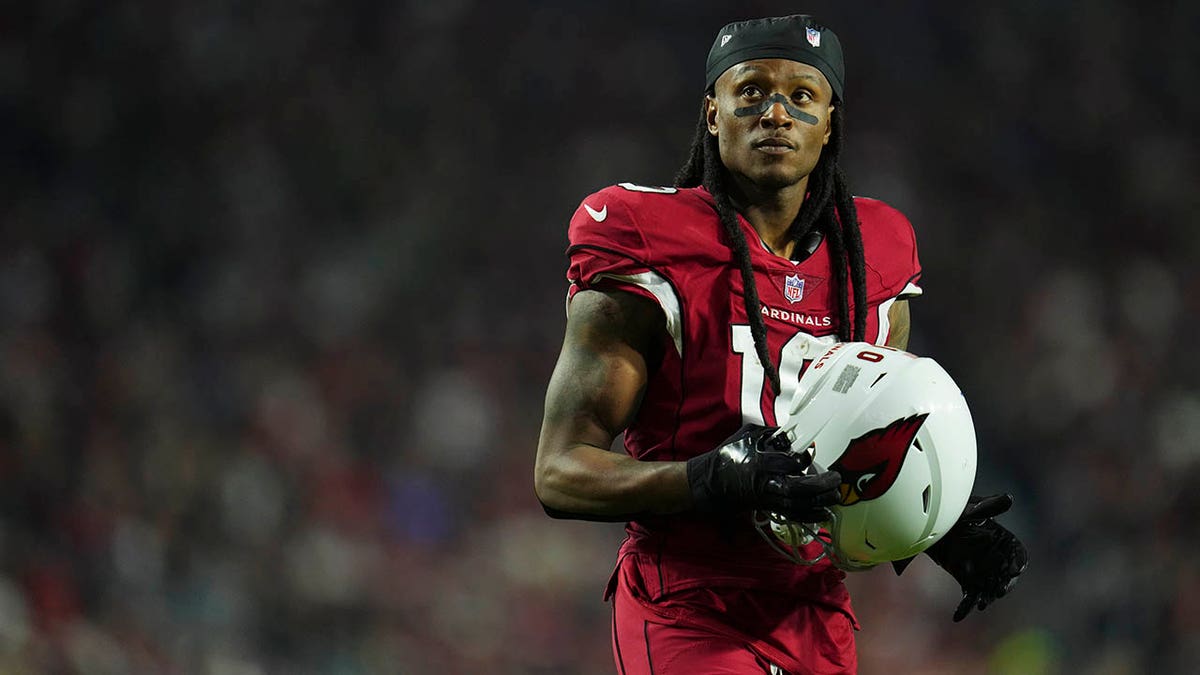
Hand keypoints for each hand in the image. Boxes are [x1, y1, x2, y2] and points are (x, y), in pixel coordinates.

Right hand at [686, 424, 841, 521]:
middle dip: (819, 486)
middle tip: (835, 478)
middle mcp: (764, 484)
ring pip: (796, 506)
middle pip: (796, 490)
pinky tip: (824, 513)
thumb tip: (791, 431)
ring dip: (819, 503)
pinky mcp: (768, 508)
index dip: (802, 459)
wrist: (710, 483)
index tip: (810, 453)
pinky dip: (809, 515)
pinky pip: (791, 515)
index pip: (786, 463)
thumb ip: (769, 432)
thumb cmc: (728, 456)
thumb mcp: (745, 435)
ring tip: (835, 496)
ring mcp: (767, 499)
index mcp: (758, 464)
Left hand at [925, 494, 1028, 621]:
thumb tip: (1009, 498)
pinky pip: (970, 597)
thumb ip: (990, 506)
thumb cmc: (958, 514)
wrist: (937, 527)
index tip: (1015, 569)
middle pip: (1007, 576)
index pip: (1019, 555)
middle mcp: (999, 561)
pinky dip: (965, 607)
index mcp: (1005, 542)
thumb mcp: (972, 509)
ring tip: (982, 603)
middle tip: (1000, 590)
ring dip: (988, 597)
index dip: (1018, 562)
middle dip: (1005, 584)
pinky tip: (958, 616)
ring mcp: (985, 573)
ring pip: (990, 589)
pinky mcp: (969, 582)